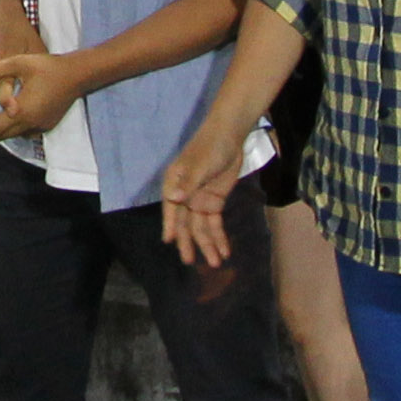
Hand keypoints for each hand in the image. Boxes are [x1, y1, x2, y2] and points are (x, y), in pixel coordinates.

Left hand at [0, 45, 88, 144]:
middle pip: (1, 135)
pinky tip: (8, 114)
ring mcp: (40, 125)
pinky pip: (25, 132)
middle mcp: (30, 123)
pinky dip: (12, 128)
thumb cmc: (47, 67)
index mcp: (20, 111)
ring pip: (13, 134)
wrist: (76, 75)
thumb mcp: (19, 63)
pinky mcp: (47, 124)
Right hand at [153, 128, 245, 281]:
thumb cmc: (209, 147)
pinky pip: (215, 223)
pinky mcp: (214, 202)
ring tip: (215, 263)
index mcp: (174, 184)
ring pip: (201, 227)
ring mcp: (199, 200)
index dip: (170, 225)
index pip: (171, 208)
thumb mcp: (199, 165)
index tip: (169, 241)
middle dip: (189, 242)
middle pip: (185, 222)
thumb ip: (188, 183)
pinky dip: (219, 237)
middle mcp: (184, 195)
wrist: (230, 136)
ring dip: (208, 244)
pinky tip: (225, 250)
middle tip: (190, 262)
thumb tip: (173, 197)